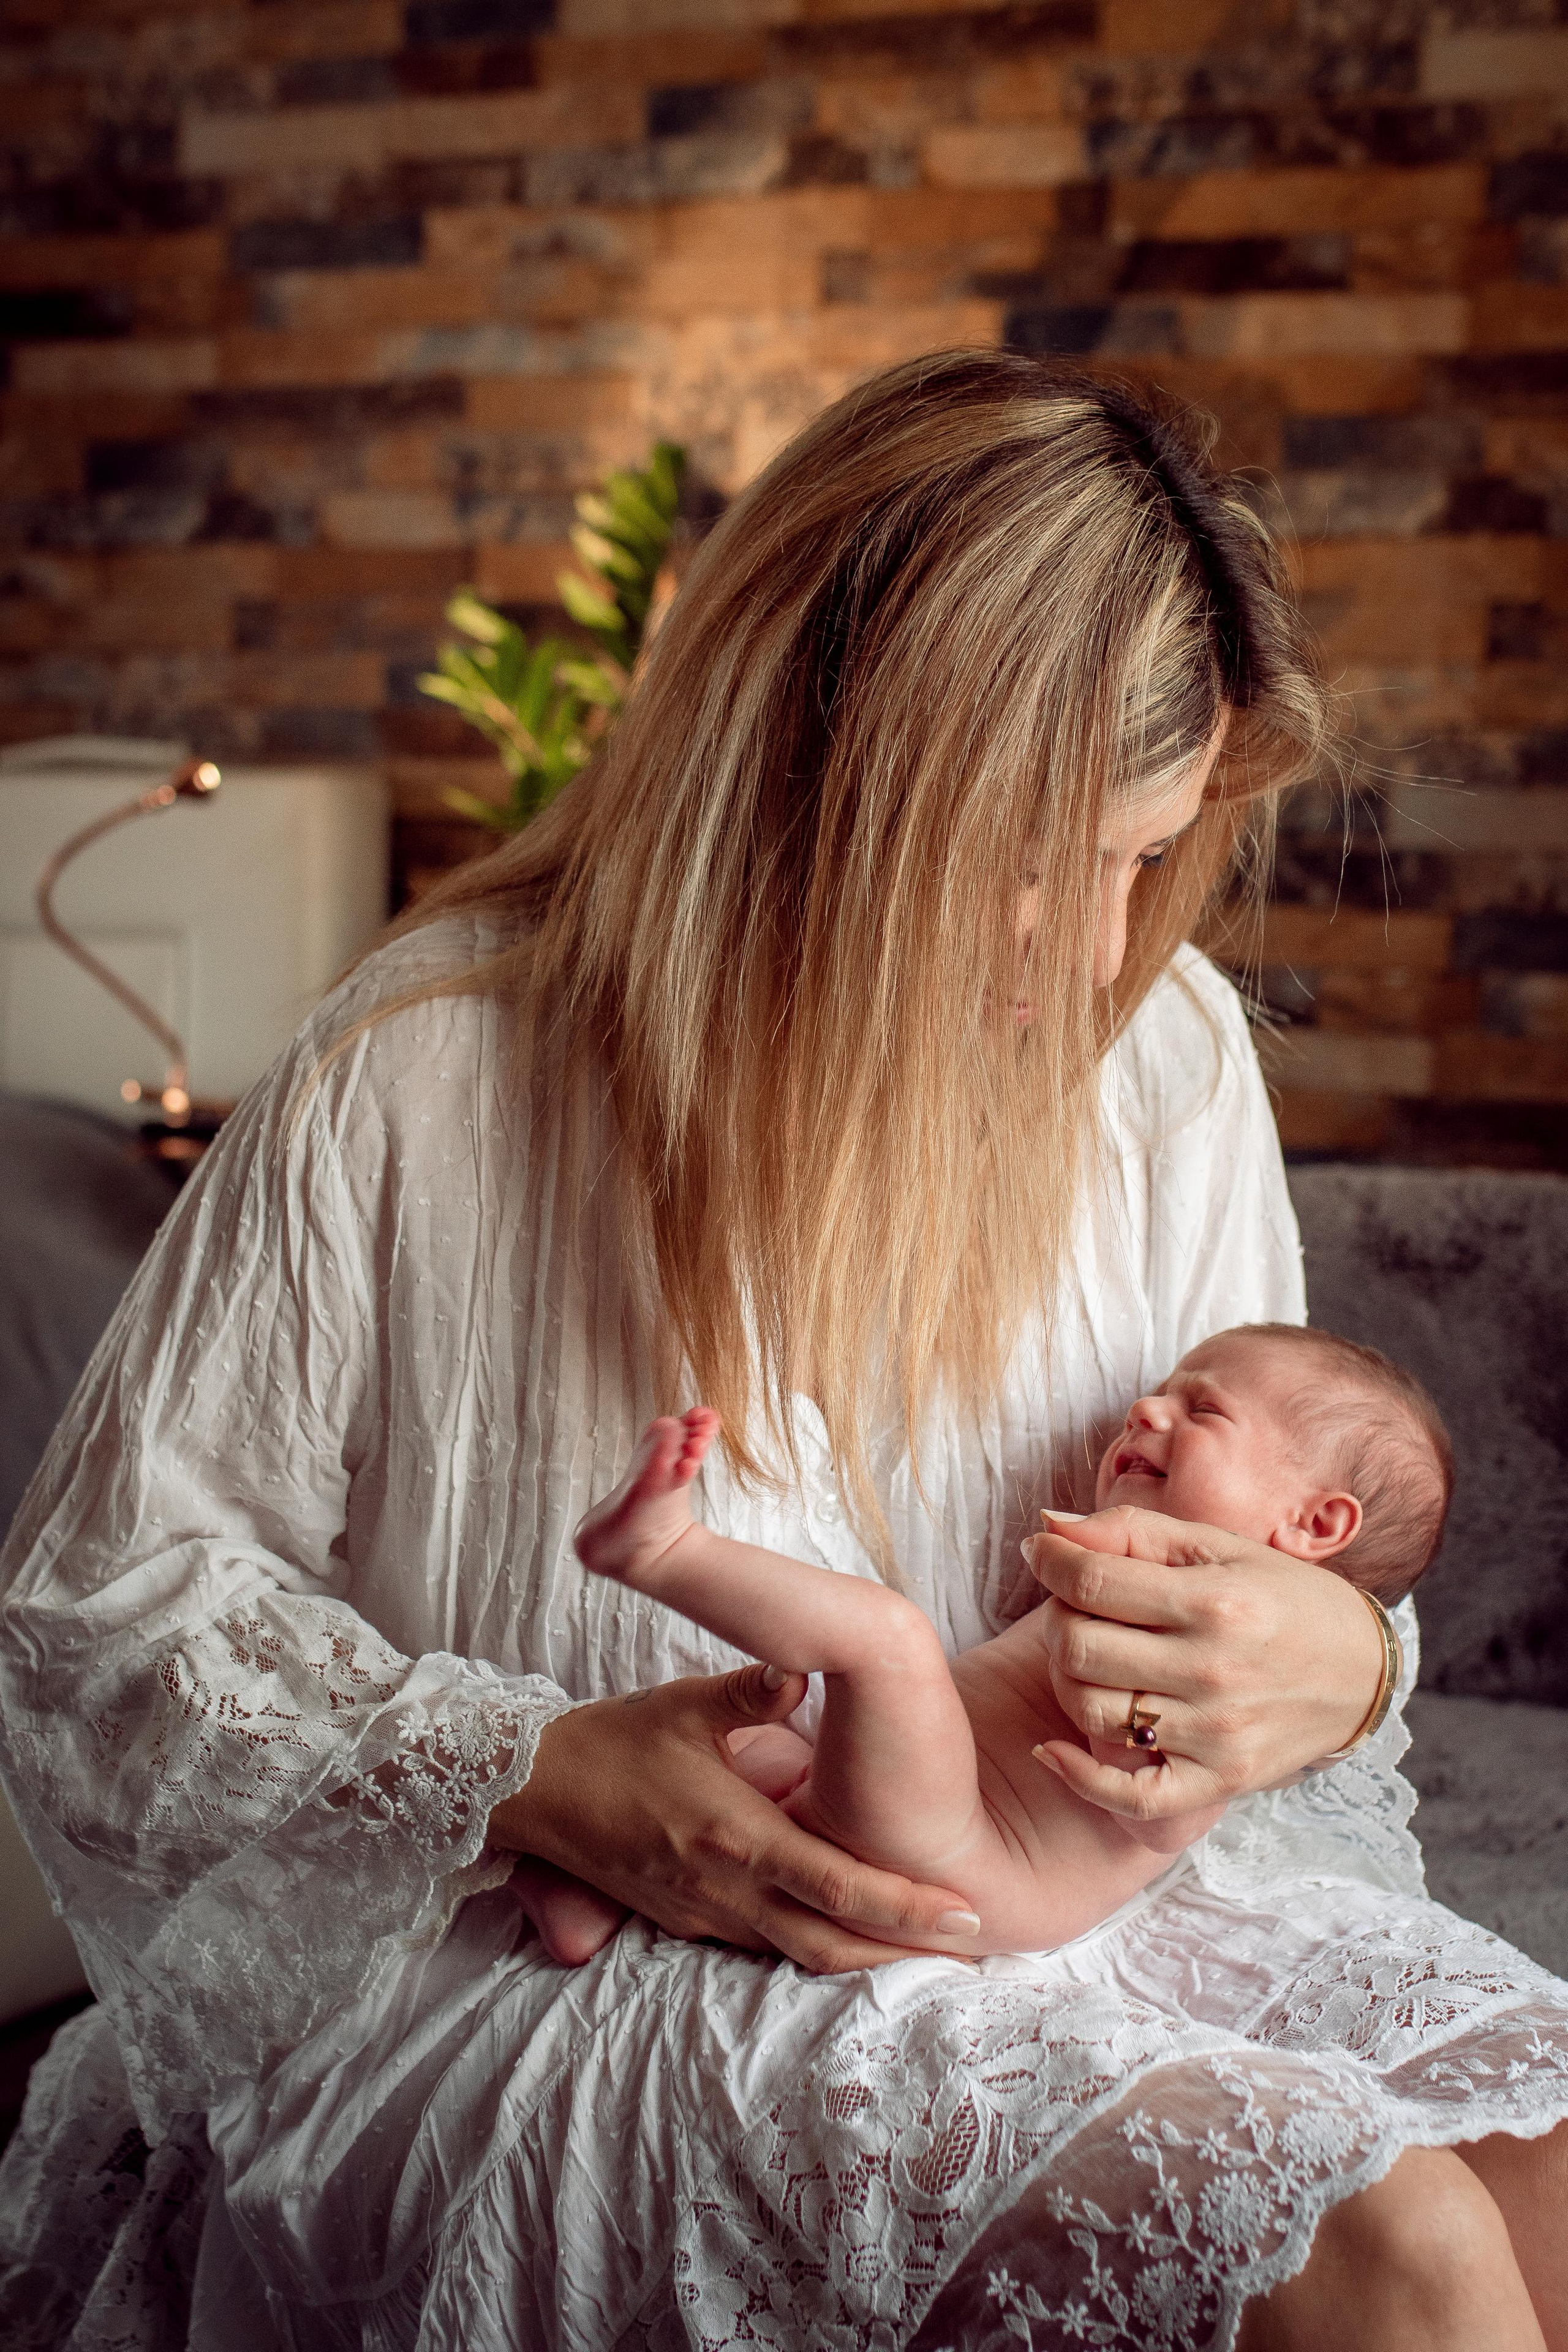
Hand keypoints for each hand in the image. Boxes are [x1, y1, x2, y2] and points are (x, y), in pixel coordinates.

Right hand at [487, 1663, 983, 1972]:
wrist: (534, 1792)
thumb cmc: (616, 1741)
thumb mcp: (686, 1706)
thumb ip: (751, 1694)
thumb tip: (802, 1668)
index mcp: (735, 1837)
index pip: (836, 1886)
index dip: (904, 1907)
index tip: (966, 1914)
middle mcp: (725, 1890)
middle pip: (832, 1942)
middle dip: (907, 1950)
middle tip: (976, 1948)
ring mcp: (705, 1916)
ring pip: (801, 1952)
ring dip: (866, 1956)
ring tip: (930, 1948)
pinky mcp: (687, 1923)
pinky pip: (764, 1946)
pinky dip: (815, 1945)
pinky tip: (848, 1935)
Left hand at [1024, 1506, 1385, 1821]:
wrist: (1360, 1669)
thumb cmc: (1281, 1598)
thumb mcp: (1217, 1547)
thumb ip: (1130, 1531)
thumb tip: (1047, 1527)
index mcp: (1214, 1601)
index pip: (1092, 1580)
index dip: (1049, 1560)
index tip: (1042, 1552)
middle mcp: (1213, 1669)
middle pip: (1080, 1646)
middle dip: (1057, 1618)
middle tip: (1074, 1607)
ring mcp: (1216, 1732)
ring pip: (1091, 1711)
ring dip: (1066, 1681)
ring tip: (1085, 1659)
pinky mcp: (1220, 1780)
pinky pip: (1130, 1795)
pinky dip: (1080, 1776)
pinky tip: (1053, 1750)